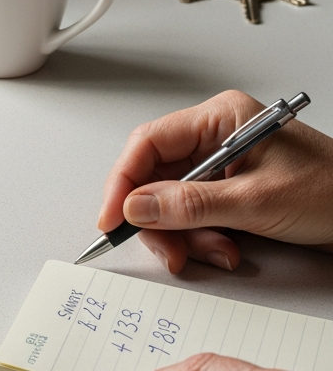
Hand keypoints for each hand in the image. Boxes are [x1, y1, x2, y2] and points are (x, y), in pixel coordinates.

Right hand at [99, 90, 332, 272]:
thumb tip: (136, 206)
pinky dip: (202, 238)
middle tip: (166, 249)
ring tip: (215, 251)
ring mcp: (221, 166)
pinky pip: (194, 215)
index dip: (124, 182)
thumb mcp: (256, 201)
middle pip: (155, 177)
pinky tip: (226, 249)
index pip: (148, 144)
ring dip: (185, 234)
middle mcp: (215, 137)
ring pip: (171, 202)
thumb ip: (190, 205)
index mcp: (219, 119)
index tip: (112, 218)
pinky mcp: (228, 191)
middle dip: (159, 218)